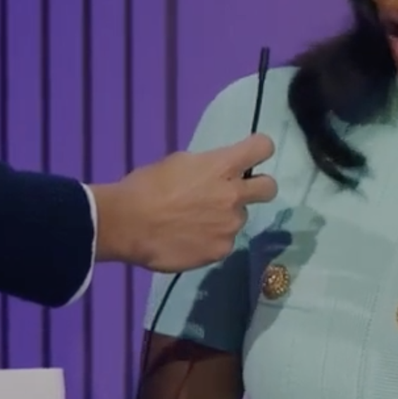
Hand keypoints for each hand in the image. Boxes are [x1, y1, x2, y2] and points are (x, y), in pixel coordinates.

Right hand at [92, 135, 277, 271]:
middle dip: (258, 188)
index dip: (259, 149)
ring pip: (239, 218)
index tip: (250, 154)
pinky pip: (224, 242)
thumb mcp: (177, 163)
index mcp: (222, 166)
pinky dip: (211, 240)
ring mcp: (230, 226)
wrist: (127, 224)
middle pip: (269, 188)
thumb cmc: (145, 187)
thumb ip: (205, 168)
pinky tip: (189, 240)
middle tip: (236, 193)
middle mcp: (234, 195)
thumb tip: (213, 175)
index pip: (263, 147)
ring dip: (224, 218)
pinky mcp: (221, 250)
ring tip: (195, 223)